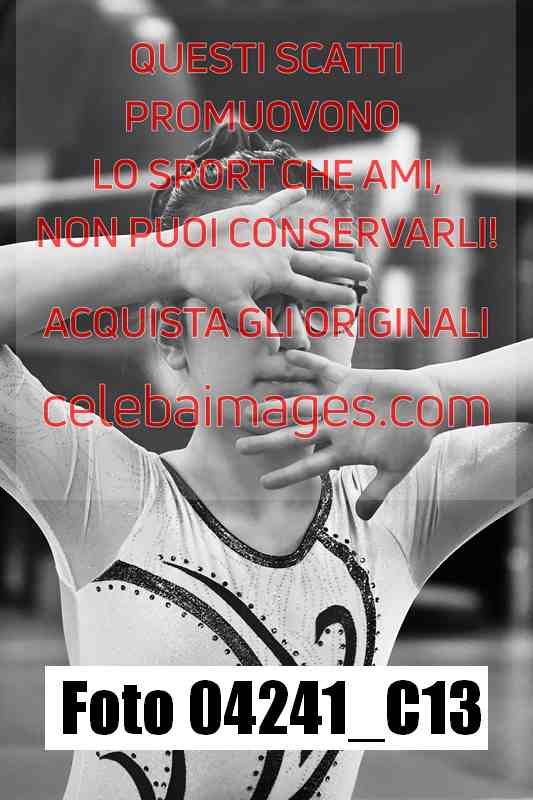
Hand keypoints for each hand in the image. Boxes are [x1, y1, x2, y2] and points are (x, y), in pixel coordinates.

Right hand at [170, 188, 370, 352]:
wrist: (184, 259)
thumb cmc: (207, 284)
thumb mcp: (233, 306)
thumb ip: (255, 324)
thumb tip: (275, 347)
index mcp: (277, 278)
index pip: (312, 287)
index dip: (333, 293)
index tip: (354, 299)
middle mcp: (277, 259)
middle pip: (318, 264)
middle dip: (344, 268)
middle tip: (367, 273)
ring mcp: (267, 239)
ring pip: (306, 237)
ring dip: (327, 237)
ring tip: (351, 237)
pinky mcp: (252, 219)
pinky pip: (274, 205)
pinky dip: (286, 197)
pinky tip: (301, 190)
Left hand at [236, 349, 441, 518]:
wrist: (429, 407)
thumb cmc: (414, 440)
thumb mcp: (396, 470)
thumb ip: (377, 491)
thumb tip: (364, 517)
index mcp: (345, 450)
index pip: (310, 465)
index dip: (288, 474)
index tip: (264, 483)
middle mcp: (336, 426)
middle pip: (295, 435)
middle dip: (268, 440)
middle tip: (240, 446)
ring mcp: (340, 404)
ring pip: (302, 406)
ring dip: (277, 407)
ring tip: (251, 409)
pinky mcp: (351, 381)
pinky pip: (325, 370)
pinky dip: (309, 362)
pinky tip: (288, 355)